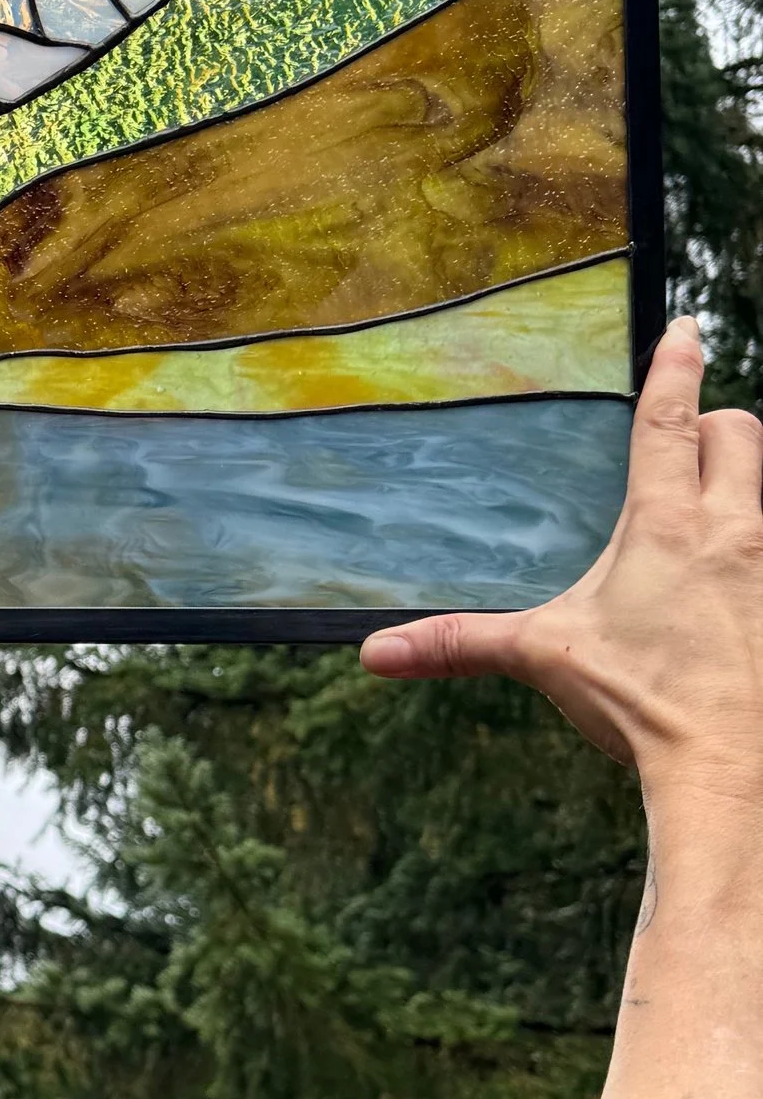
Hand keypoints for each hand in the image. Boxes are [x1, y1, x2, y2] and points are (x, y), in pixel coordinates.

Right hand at [361, 315, 762, 1098]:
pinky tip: (737, 581)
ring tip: (714, 512)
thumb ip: (462, 643)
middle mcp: (734, 531)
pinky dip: (757, 546)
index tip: (686, 326)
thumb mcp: (546, 658)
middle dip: (719, 428)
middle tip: (692, 443)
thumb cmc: (644, 704)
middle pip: (742, 434)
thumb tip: (374, 653)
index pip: (671, 419)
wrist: (733, 772)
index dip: (677, 365)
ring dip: (744, 486)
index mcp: (666, 525)